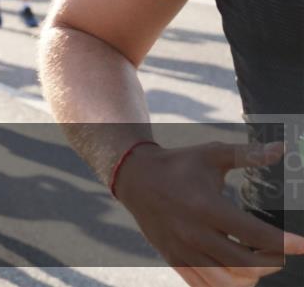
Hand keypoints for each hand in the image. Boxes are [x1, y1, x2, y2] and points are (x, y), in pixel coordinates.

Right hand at [115, 141, 303, 286]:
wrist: (135, 177)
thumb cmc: (179, 164)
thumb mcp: (211, 154)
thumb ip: (248, 154)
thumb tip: (281, 149)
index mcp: (206, 206)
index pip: (253, 233)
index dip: (284, 243)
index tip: (302, 245)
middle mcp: (193, 232)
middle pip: (245, 264)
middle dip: (273, 261)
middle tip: (282, 251)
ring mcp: (182, 249)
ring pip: (227, 281)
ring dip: (252, 276)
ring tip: (259, 261)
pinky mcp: (174, 258)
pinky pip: (205, 285)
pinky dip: (228, 284)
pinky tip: (238, 271)